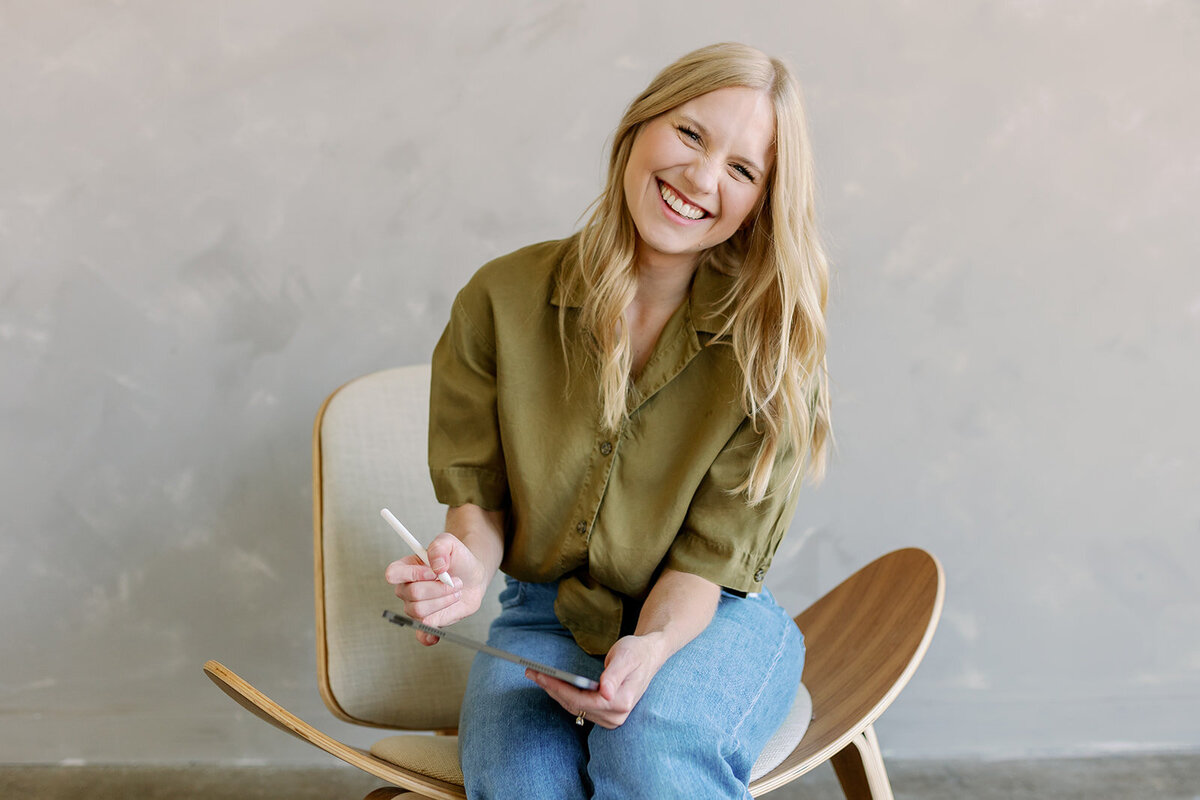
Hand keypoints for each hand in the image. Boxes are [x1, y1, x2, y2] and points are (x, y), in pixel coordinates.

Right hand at [384, 532, 486, 645]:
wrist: (472, 575)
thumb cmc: (457, 558)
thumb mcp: (450, 543)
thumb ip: (440, 546)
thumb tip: (436, 566)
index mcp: (406, 568)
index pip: (392, 574)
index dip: (412, 574)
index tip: (434, 571)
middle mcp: (407, 589)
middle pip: (412, 594)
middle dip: (438, 588)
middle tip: (456, 581)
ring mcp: (416, 607)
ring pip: (420, 611)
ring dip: (443, 601)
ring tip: (457, 591)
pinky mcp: (429, 621)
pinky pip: (421, 634)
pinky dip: (427, 636)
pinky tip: (435, 636)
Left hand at [525, 633, 666, 728]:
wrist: (649, 656)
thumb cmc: (637, 652)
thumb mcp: (626, 657)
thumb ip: (615, 675)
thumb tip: (605, 692)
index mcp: (621, 702)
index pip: (581, 700)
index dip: (559, 688)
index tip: (541, 675)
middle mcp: (616, 716)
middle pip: (575, 705)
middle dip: (551, 689)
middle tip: (532, 672)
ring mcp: (611, 718)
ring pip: (575, 708)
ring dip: (554, 692)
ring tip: (536, 676)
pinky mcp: (606, 714)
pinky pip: (579, 706)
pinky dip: (564, 695)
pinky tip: (552, 684)